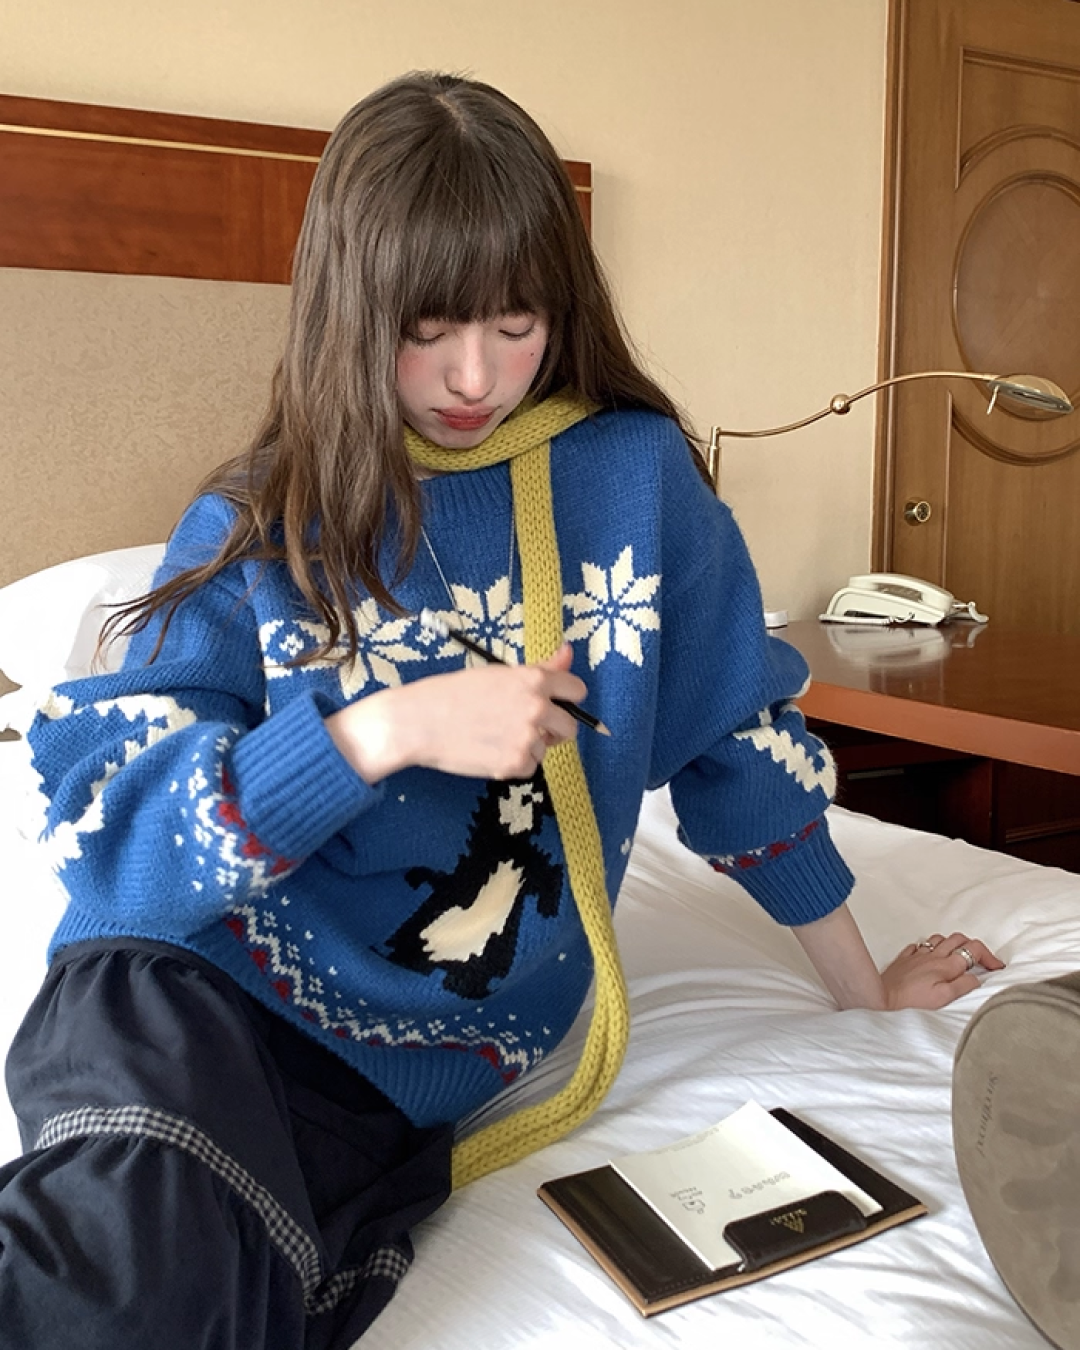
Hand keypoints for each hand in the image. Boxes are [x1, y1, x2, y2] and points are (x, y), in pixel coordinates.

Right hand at [326, 643, 585, 782]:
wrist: (420, 721)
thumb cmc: (454, 692)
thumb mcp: (499, 673)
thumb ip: (541, 668)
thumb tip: (569, 651)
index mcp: (533, 680)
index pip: (576, 691)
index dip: (566, 698)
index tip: (554, 703)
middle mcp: (536, 708)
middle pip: (570, 726)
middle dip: (554, 728)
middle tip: (526, 726)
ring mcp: (527, 738)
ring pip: (546, 747)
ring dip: (529, 745)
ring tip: (496, 735)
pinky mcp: (515, 765)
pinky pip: (530, 767)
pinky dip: (515, 763)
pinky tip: (491, 750)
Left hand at [882, 931, 1005, 1009]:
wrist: (883, 996)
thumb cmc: (912, 1000)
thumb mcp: (944, 998)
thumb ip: (963, 985)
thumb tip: (976, 978)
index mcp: (947, 965)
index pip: (974, 950)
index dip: (989, 957)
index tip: (996, 967)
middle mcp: (934, 955)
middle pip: (959, 939)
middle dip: (973, 946)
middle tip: (980, 960)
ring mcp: (919, 954)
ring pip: (940, 938)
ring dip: (951, 944)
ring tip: (957, 956)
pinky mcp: (905, 957)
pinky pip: (920, 945)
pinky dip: (930, 947)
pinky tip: (930, 956)